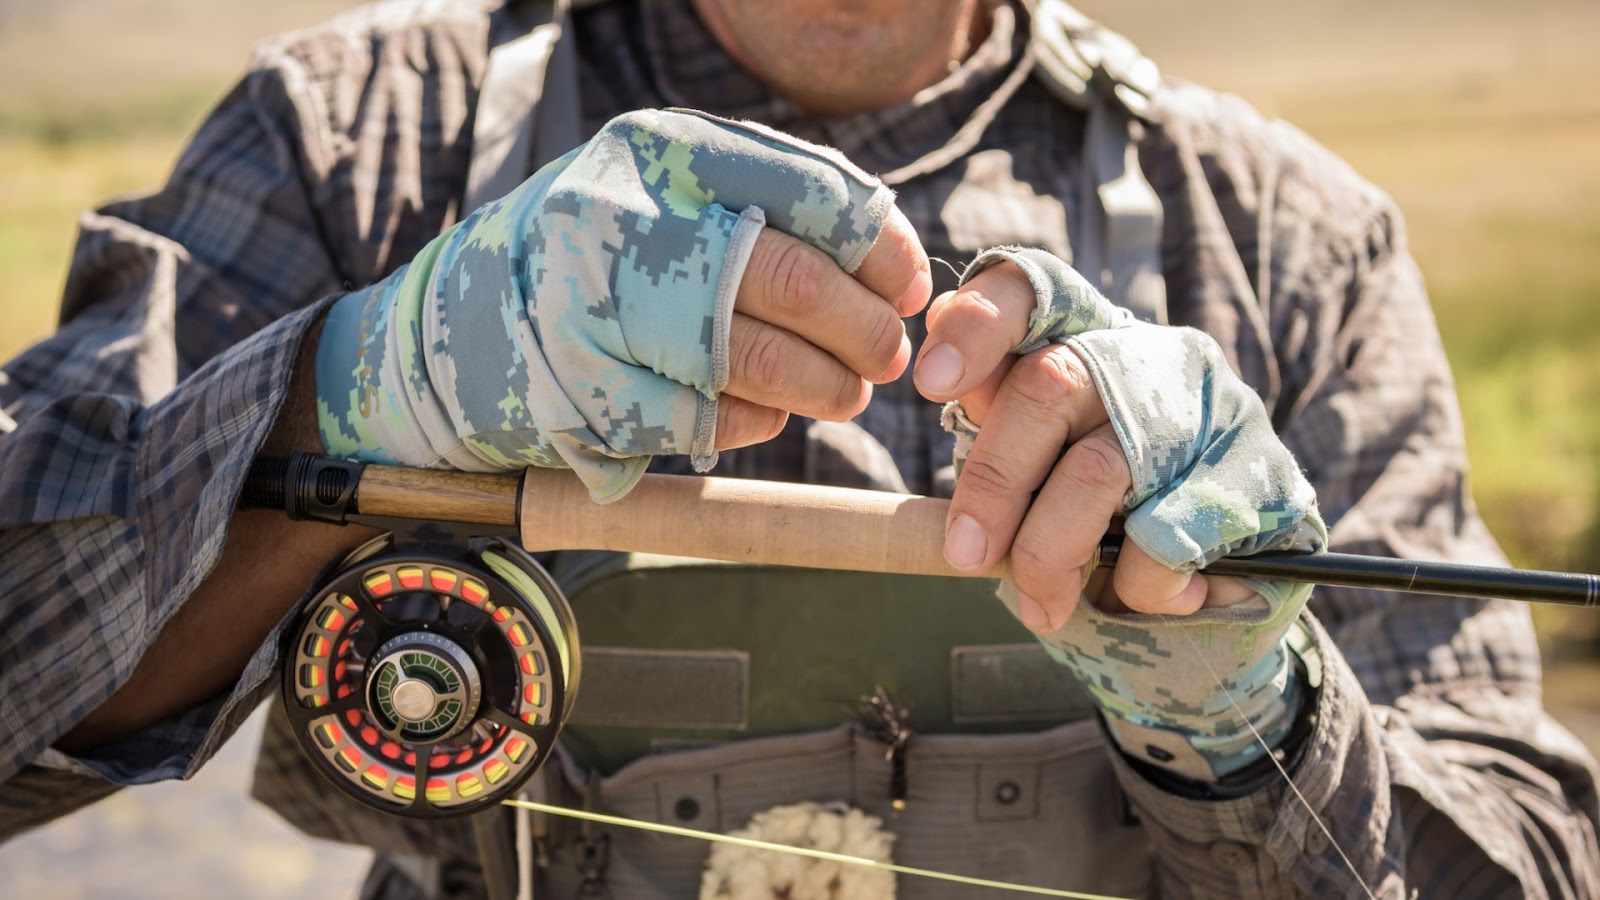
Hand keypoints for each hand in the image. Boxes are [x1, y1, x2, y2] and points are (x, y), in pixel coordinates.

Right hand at [317, 109, 929, 500]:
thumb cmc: (593, 261)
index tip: (907, 290)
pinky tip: (766, 417)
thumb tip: (896, 264)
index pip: (812, 191)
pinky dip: (755, 424)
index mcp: (660, 149)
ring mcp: (590, 308)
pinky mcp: (577, 393)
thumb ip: (769, 207)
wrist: (450, 332)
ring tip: (845, 394)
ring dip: (824, 388)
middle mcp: (620, 215)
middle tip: (889, 356)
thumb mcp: (666, 195)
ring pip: (754, 357)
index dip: (881, 251)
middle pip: (791, 278)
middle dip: (864, 329)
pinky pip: (704, 420)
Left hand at [915, 246, 1325, 779]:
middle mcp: (1154, 357)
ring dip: (1051, 551)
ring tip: (1040, 606)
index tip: (933, 384)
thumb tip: (943, 383)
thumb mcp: (1043, 475)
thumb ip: (1000, 430)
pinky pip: (1166, 537)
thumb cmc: (1111, 526)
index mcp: (1088, 341)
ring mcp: (1216, 410)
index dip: (978, 327)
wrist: (1230, 599)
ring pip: (1100, 468)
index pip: (1030, 291)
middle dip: (995, 481)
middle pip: (1051, 385)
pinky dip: (1137, 586)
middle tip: (966, 554)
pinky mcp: (1260, 477)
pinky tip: (1147, 598)